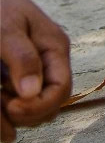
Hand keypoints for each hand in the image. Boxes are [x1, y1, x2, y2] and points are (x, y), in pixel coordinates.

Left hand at [1, 0, 71, 141]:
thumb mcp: (8, 29)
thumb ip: (23, 58)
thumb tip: (32, 93)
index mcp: (54, 49)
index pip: (61, 91)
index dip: (38, 107)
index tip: (10, 106)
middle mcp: (49, 62)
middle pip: (50, 105)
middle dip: (26, 112)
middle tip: (0, 102)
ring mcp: (35, 69)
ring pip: (35, 106)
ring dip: (15, 111)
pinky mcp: (19, 74)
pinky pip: (21, 99)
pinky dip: (8, 105)